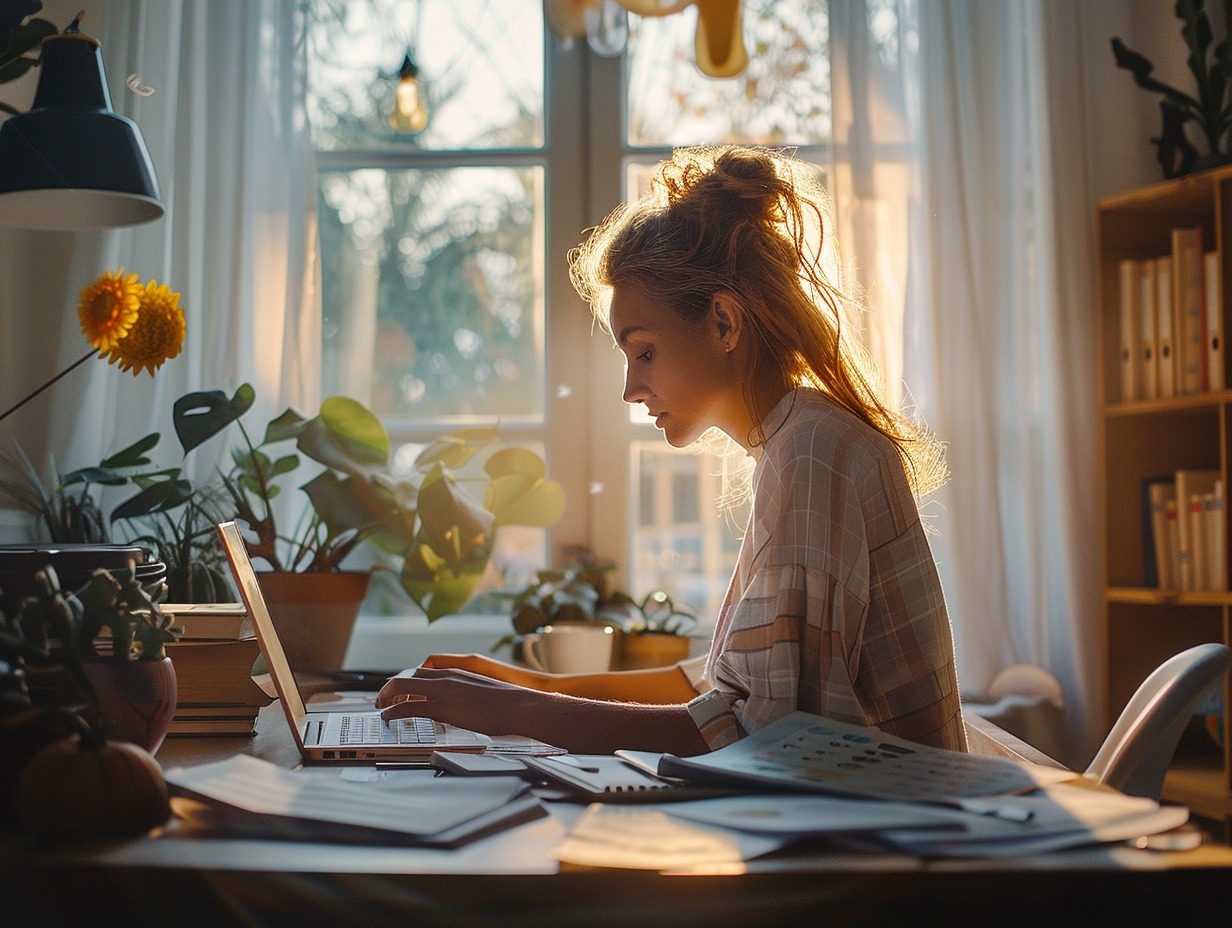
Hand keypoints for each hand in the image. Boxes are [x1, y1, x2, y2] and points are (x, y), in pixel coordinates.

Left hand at [376, 667, 540, 735]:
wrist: (521, 705)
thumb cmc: (509, 703)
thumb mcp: (483, 692)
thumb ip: (468, 694)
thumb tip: (463, 706)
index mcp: (457, 672)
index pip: (423, 670)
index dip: (407, 681)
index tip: (400, 693)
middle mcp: (447, 677)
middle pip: (408, 675)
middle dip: (390, 687)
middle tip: (383, 699)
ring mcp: (444, 691)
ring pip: (403, 687)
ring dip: (387, 697)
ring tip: (381, 708)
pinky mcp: (444, 707)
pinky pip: (409, 707)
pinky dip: (393, 711)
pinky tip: (387, 717)